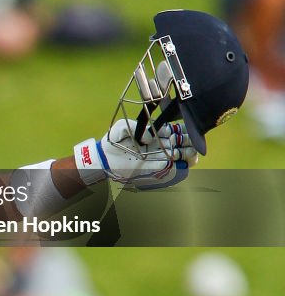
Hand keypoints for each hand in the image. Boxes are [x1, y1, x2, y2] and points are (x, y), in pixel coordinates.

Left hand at [75, 119, 196, 188]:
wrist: (106, 159)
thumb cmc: (114, 141)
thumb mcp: (123, 126)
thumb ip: (137, 126)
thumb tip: (150, 137)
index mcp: (156, 132)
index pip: (176, 129)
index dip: (183, 129)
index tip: (183, 130)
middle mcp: (162, 144)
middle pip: (184, 141)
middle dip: (189, 140)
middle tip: (187, 141)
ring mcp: (162, 156)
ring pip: (185, 154)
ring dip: (189, 153)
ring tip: (187, 152)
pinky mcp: (159, 169)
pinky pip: (177, 168)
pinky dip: (184, 165)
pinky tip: (183, 161)